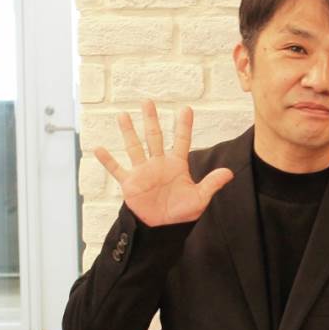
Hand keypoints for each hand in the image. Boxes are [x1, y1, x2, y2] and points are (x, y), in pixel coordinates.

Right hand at [96, 101, 232, 226]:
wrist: (163, 228)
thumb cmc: (182, 212)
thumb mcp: (200, 198)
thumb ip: (212, 184)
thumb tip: (229, 173)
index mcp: (177, 165)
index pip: (182, 140)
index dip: (184, 126)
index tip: (186, 109)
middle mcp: (158, 164)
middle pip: (154, 137)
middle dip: (151, 120)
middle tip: (147, 101)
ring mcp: (143, 172)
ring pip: (134, 147)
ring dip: (128, 131)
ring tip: (123, 115)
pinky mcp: (130, 183)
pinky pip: (117, 169)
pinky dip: (107, 160)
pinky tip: (98, 148)